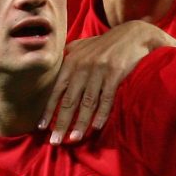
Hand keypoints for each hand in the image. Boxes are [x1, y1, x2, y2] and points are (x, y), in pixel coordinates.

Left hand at [40, 21, 175, 143]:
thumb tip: (56, 65)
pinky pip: (107, 98)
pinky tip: (95, 127)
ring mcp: (99, 71)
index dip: (49, 110)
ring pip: (87, 103)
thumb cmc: (106, 43)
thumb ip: (69, 54)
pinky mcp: (115, 74)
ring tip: (74, 139)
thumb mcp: (83, 44)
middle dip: (61, 123)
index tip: (41, 127)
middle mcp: (83, 67)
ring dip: (80, 123)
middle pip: (69, 100)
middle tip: (55, 141)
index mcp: (72, 62)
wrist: (134, 34)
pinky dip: (101, 113)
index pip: (57, 91)